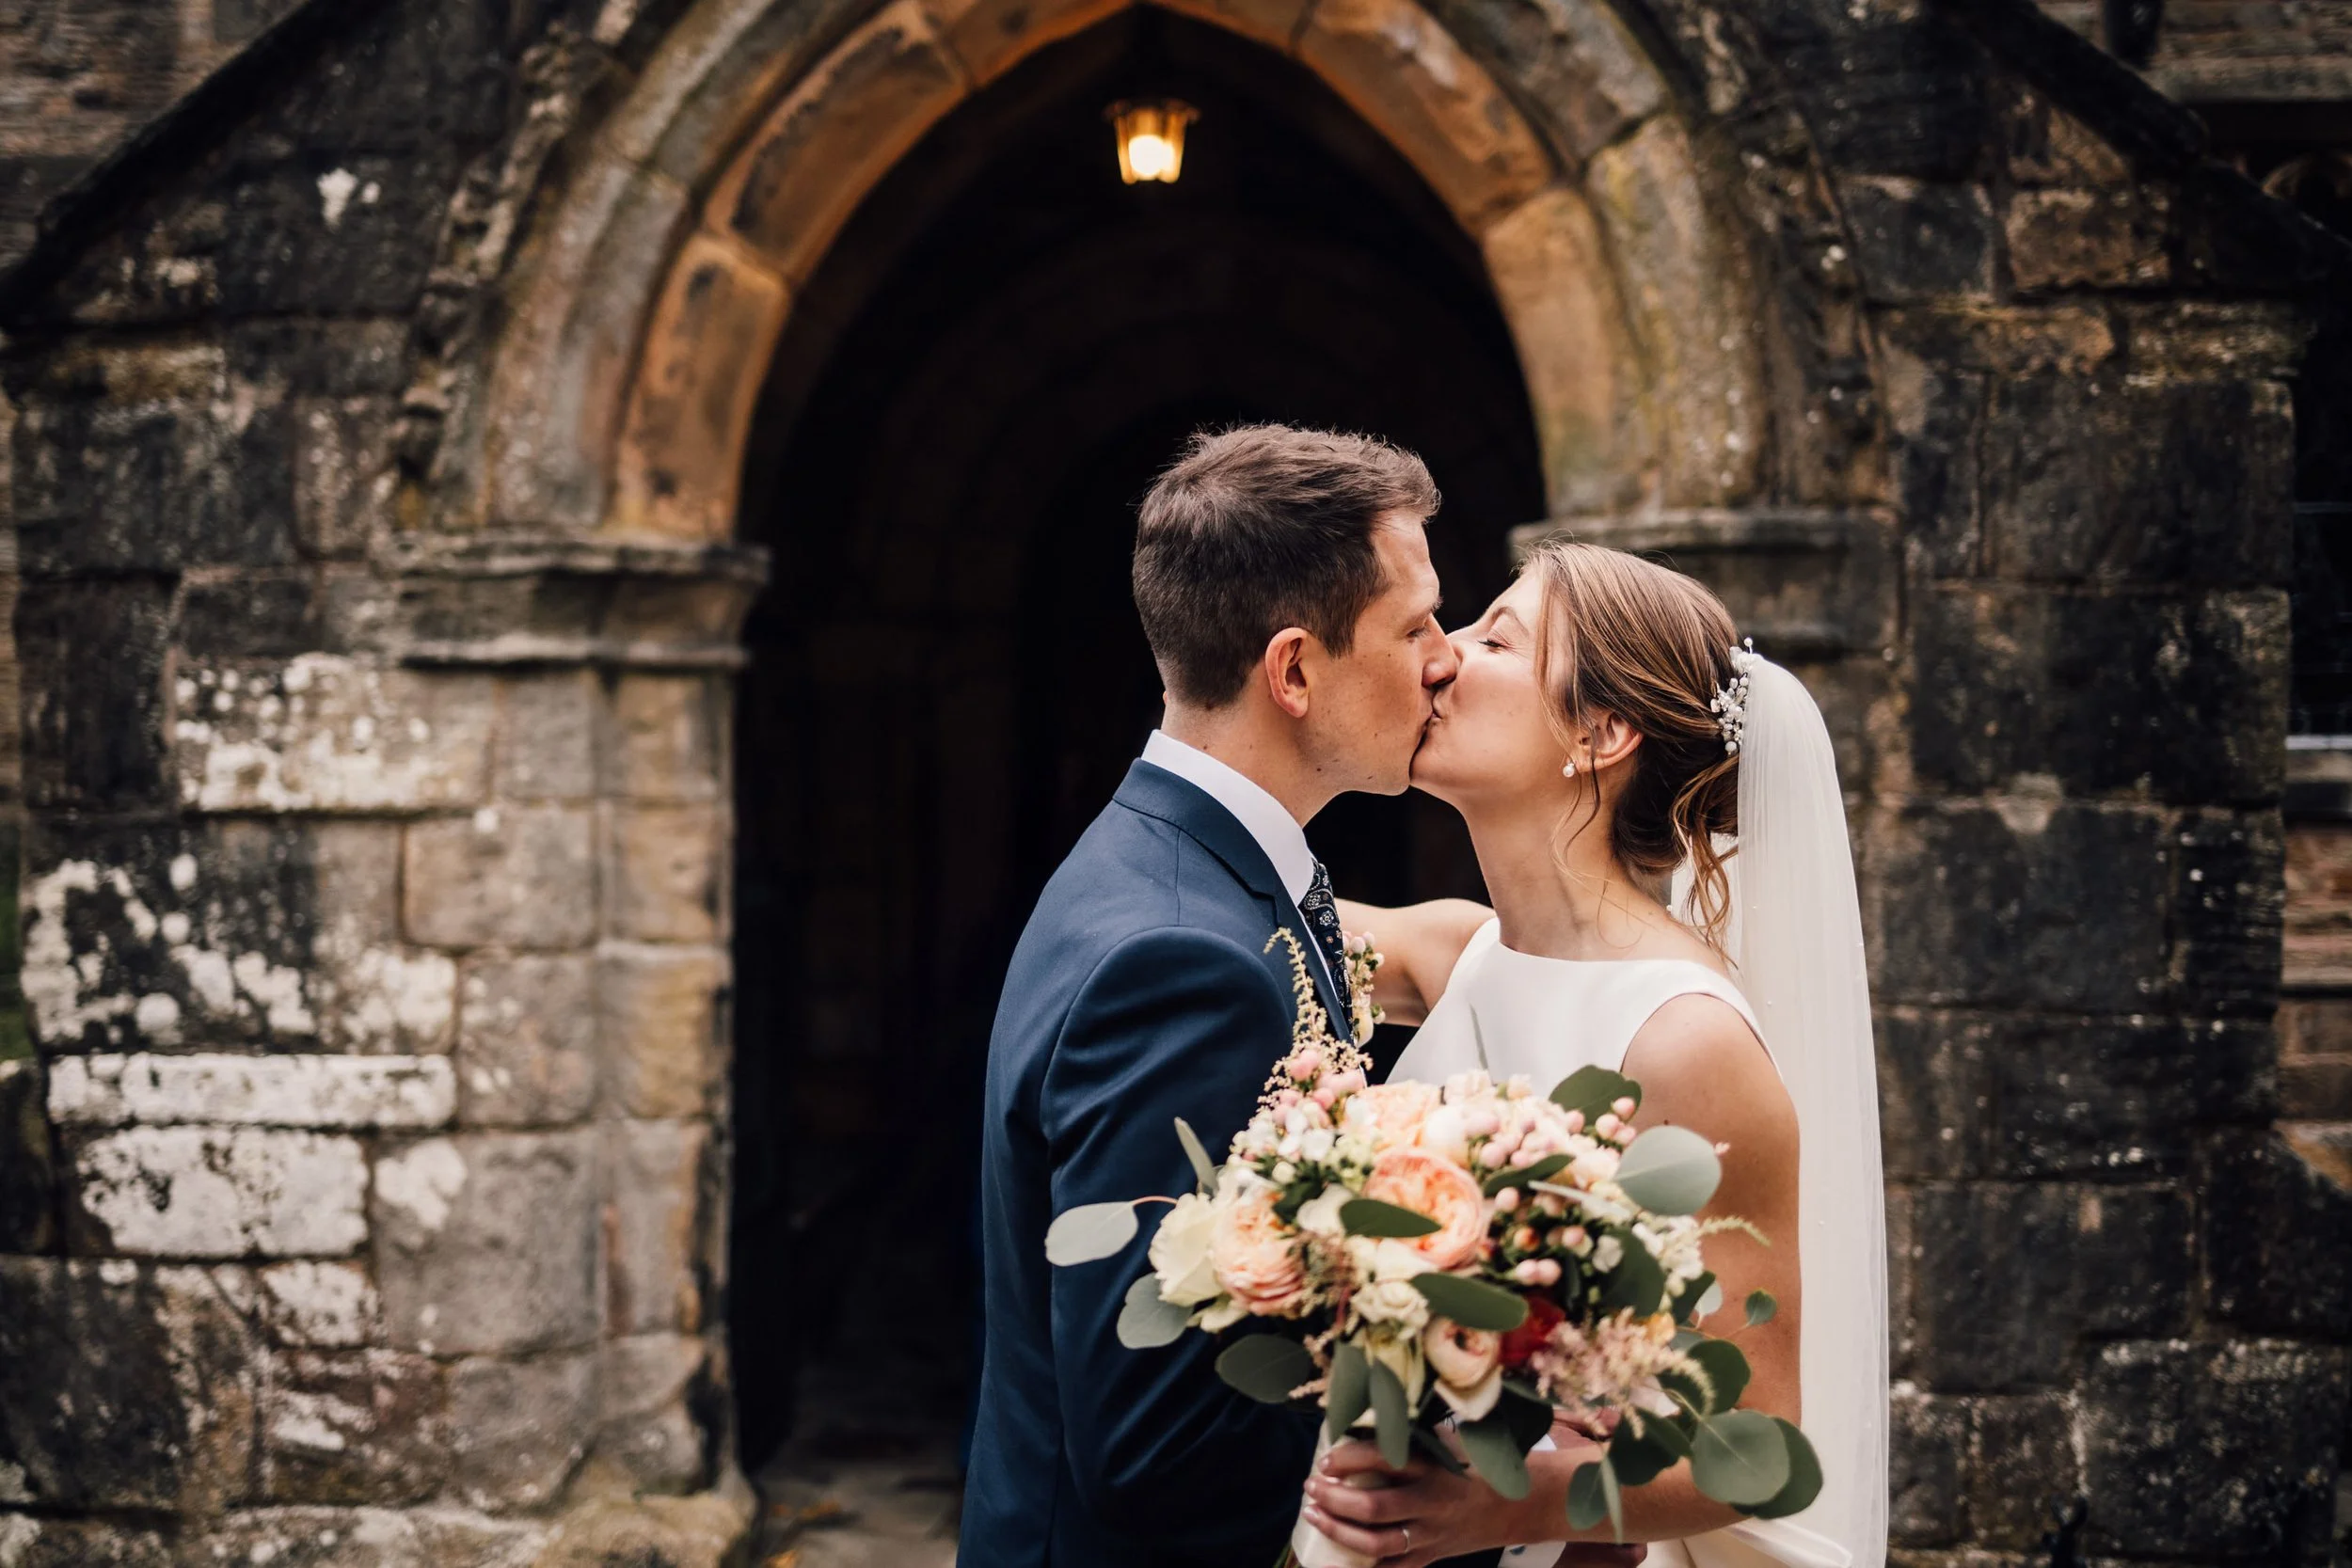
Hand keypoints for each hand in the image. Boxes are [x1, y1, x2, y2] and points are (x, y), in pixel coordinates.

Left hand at [1300, 1440, 1646, 1567]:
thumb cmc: (1479, 1464)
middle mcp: (1431, 1503)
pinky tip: (1334, 1560)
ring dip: (1339, 1531)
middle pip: (1373, 1507)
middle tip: (1311, 1487)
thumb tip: (1365, 1414)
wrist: (1521, 1505)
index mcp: (1435, 1467)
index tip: (1326, 1459)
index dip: (1349, 1460)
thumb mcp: (1451, 1441)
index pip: (1384, 1461)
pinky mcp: (1433, 1556)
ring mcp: (1432, 1535)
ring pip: (1378, 1543)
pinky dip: (1363, 1567)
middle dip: (1334, 1499)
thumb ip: (1413, 1434)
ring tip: (1314, 1515)